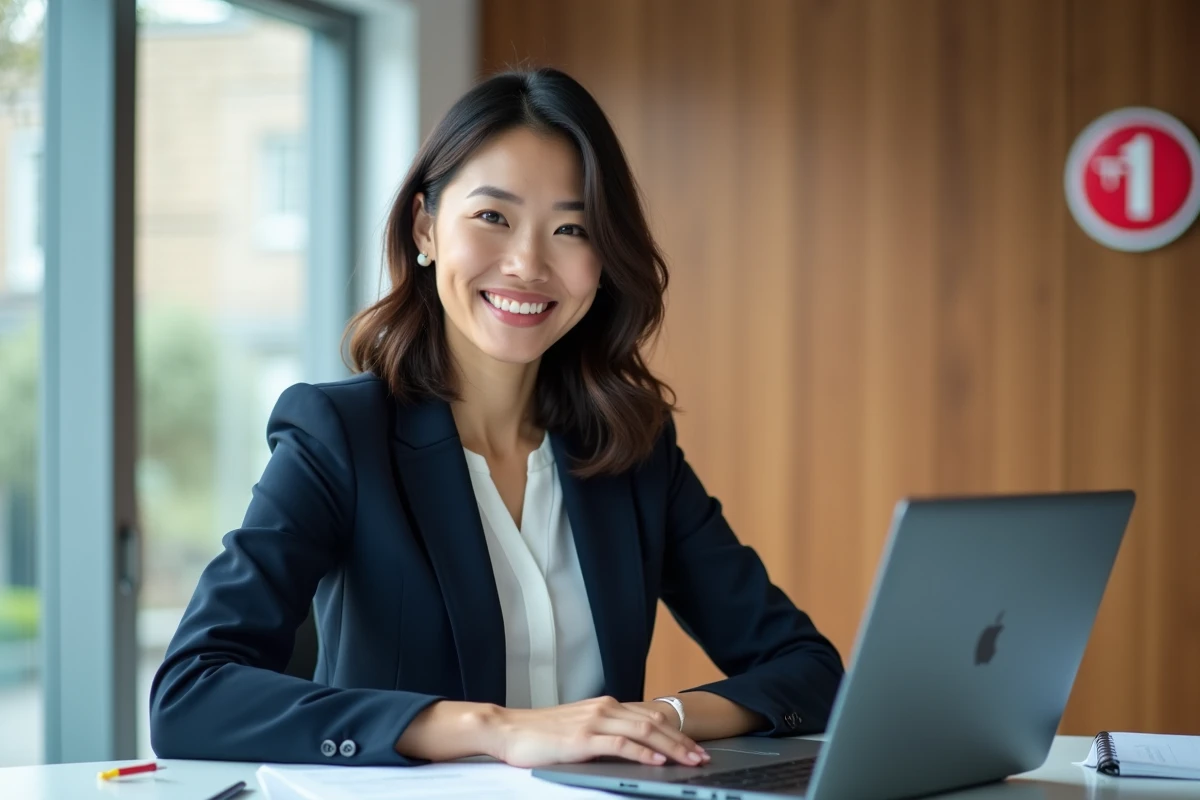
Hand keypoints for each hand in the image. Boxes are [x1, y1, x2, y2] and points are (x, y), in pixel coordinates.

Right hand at [486, 696, 710, 768]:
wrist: (507, 729)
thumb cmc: (540, 733)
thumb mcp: (578, 728)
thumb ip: (604, 731)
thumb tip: (631, 746)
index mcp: (605, 705)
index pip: (649, 715)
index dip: (675, 731)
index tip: (693, 747)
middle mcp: (604, 708)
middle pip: (654, 722)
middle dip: (682, 741)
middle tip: (702, 757)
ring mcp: (594, 721)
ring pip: (644, 730)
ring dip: (671, 747)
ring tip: (689, 760)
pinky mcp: (583, 738)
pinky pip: (621, 744)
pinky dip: (643, 752)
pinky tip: (656, 762)